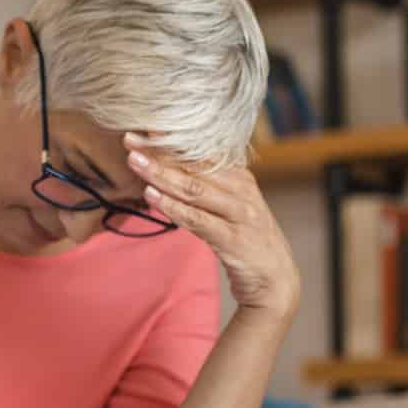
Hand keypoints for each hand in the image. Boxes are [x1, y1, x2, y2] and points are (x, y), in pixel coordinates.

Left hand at [125, 132, 300, 320]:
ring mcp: (239, 213)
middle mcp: (242, 190)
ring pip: (194, 189)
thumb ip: (207, 188)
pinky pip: (197, 220)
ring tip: (135, 161)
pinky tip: (152, 196)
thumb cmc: (246, 240)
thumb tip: (168, 169)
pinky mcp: (233, 238)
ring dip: (162, 174)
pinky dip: (173, 207)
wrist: (276, 281)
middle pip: (195, 166)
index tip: (145, 126)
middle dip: (161, 151)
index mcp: (240, 177)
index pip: (202, 153)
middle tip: (130, 138)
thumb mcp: (230, 207)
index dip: (172, 139)